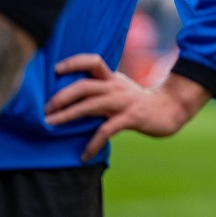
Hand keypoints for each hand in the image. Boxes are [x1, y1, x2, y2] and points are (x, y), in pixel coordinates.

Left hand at [44, 54, 210, 160]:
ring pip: (90, 105)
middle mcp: (115, 87)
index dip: (74, 62)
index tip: (56, 69)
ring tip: (51, 125)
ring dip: (68, 115)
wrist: (171, 109)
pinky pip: (106, 130)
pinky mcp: (130, 118)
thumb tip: (72, 98)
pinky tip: (84, 155)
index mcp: (112, 78)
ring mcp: (123, 102)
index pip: (92, 61)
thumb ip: (101, 90)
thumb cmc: (140, 102)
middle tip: (45, 109)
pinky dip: (93, 144)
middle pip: (84, 85)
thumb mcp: (120, 89)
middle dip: (62, 96)